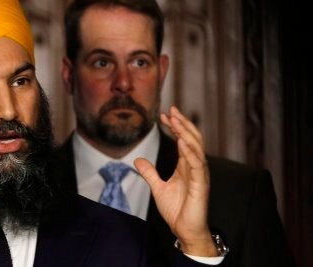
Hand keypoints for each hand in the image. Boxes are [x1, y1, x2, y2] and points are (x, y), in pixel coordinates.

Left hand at [134, 106, 216, 255]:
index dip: (175, 127)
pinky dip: (190, 152)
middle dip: (182, 123)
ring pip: (196, 148)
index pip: (182, 140)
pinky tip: (182, 141)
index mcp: (186, 166)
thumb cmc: (177, 210)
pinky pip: (197, 164)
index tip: (164, 115)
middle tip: (171, 109)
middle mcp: (195, 167)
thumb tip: (137, 160)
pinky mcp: (201, 184)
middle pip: (191, 139)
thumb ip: (149, 173)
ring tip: (177, 119)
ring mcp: (199, 175)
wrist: (185, 230)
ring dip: (186, 132)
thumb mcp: (158, 187)